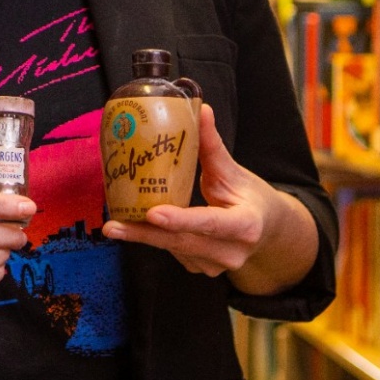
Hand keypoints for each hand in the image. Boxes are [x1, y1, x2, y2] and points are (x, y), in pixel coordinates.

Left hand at [100, 104, 279, 277]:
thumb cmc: (249, 197)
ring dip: (145, 235)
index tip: (154, 214)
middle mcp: (232, 251)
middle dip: (145, 234)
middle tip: (112, 226)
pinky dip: (156, 238)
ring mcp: (217, 266)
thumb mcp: (234, 171)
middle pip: (183, 241)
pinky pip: (174, 253)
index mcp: (246, 224)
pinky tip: (141, 226)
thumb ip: (212, 145)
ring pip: (174, 248)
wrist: (267, 230)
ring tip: (117, 222)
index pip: (211, 222)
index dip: (182, 220)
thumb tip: (200, 109)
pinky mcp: (203, 270)